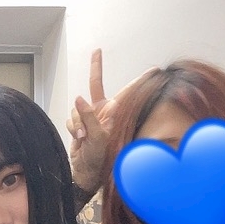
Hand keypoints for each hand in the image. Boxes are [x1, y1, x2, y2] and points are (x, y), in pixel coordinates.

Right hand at [67, 49, 153, 194]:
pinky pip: (71, 118)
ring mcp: (90, 117)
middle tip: (96, 52)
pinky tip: (79, 139)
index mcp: (113, 113)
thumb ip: (88, 117)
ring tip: (83, 138)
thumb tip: (79, 99)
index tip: (153, 70)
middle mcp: (103, 111)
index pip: (127, 92)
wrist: (85, 171)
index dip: (139, 80)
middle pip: (96, 84)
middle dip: (95, 68)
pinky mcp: (79, 123)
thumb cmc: (99, 158)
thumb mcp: (97, 138)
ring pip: (78, 108)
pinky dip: (72, 128)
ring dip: (78, 123)